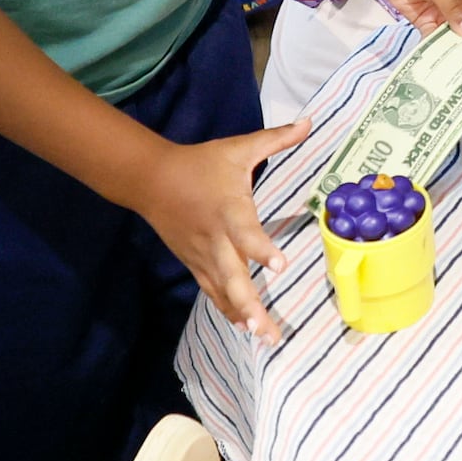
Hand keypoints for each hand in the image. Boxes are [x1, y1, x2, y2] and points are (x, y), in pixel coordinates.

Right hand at [140, 120, 309, 342]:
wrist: (151, 180)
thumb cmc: (201, 163)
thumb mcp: (238, 148)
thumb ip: (276, 139)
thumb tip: (310, 122)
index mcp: (228, 209)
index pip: (245, 232)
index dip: (260, 248)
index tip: (279, 265)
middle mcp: (215, 238)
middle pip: (232, 276)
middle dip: (251, 304)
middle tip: (269, 331)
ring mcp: (203, 255)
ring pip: (223, 291)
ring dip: (243, 315)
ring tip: (263, 338)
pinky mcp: (195, 263)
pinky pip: (213, 291)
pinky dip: (227, 309)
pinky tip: (244, 327)